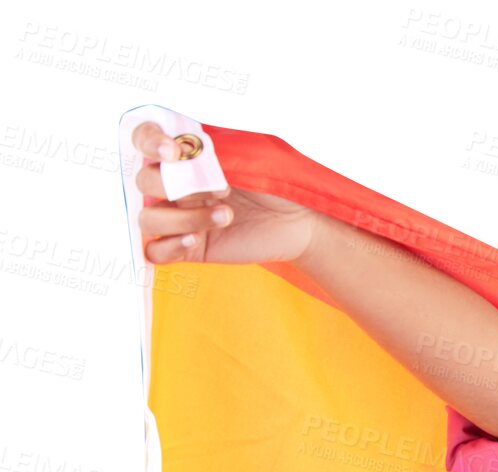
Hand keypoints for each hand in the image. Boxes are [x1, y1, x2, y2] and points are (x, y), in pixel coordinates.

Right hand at [131, 121, 320, 266]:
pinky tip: (196, 240)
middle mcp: (174, 185)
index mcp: (184, 156)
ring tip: (226, 216)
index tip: (174, 152)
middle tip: (223, 189)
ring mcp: (178, 216)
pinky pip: (154, 251)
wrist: (298, 220)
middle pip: (143, 182)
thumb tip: (182, 154)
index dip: (149, 142)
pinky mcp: (188, 247)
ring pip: (148, 219)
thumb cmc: (274, 184)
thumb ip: (215, 152)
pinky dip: (170, 246)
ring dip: (183, 218)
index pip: (144, 138)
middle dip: (176, 185)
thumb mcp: (249, 157)